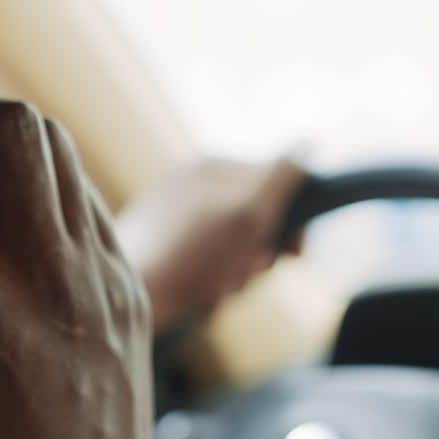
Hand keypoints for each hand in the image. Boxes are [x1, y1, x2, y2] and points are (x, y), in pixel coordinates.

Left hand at [116, 156, 306, 334]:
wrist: (132, 294)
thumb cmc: (194, 257)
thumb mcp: (249, 212)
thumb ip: (282, 175)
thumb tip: (307, 142)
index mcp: (214, 167)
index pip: (276, 187)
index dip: (291, 223)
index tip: (292, 251)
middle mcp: (192, 186)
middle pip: (254, 224)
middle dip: (257, 256)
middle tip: (244, 272)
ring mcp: (174, 217)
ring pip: (232, 253)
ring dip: (235, 276)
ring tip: (215, 289)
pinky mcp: (160, 249)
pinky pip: (204, 270)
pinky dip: (210, 287)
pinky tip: (197, 296)